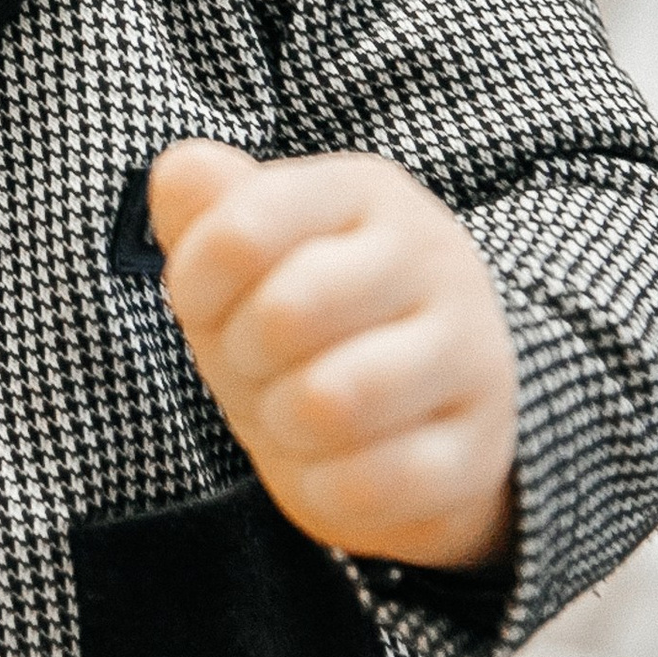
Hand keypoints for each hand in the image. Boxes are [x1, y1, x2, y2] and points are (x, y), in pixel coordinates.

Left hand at [148, 140, 514, 569]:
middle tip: (258, 365)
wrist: (410, 419)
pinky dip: (325, 487)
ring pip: (329, 401)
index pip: (242, 228)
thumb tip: (180, 168)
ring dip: (282, 424)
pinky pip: (369, 481)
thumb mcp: (249, 259)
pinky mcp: (477, 449)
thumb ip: (207, 209)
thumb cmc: (306, 324)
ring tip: (293, 414)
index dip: (195, 285)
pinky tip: (333, 465)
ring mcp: (470, 353)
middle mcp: (434, 257)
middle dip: (242, 359)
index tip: (201, 304)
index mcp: (365, 193)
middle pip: (283, 314)